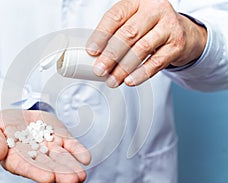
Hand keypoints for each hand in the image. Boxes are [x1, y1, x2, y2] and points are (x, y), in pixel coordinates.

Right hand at [0, 109, 90, 182]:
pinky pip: (70, 145)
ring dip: (71, 166)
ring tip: (81, 175)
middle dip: (60, 173)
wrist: (16, 114)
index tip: (48, 178)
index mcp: (16, 158)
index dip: (37, 172)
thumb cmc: (1, 126)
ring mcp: (49, 148)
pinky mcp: (60, 138)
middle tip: (72, 180)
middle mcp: (35, 157)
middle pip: (48, 166)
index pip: (26, 167)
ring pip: (61, 159)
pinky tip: (85, 158)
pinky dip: (78, 151)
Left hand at [87, 0, 206, 86]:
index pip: (116, 16)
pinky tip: (129, 81)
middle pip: (128, 33)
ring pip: (141, 49)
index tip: (91, 51)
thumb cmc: (150, 28)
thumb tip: (96, 56)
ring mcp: (169, 26)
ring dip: (123, 68)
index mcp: (137, 1)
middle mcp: (155, 9)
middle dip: (111, 55)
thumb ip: (116, 34)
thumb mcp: (133, 22)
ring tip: (112, 80)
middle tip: (100, 70)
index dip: (101, 35)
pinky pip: (156, 62)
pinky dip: (141, 74)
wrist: (184, 33)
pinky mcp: (177, 44)